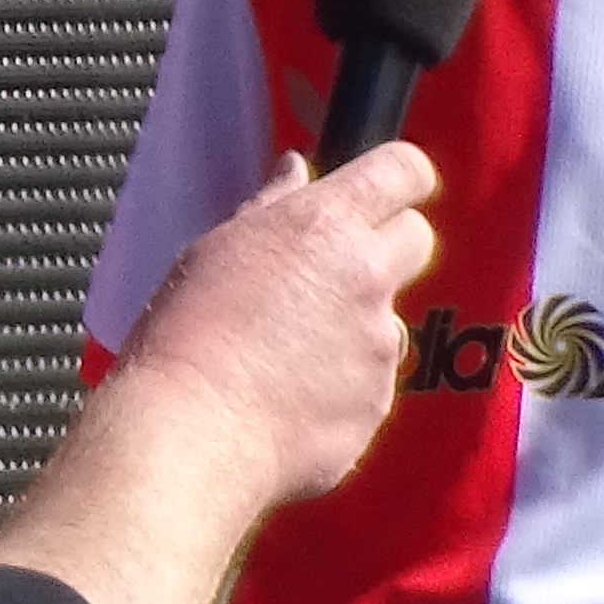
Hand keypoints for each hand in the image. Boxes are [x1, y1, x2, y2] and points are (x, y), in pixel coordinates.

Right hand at [109, 134, 443, 512]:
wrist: (190, 433)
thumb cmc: (186, 338)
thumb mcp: (215, 251)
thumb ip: (271, 206)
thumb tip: (297, 170)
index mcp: (324, 224)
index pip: (403, 170)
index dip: (400, 178)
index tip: (386, 193)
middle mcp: (366, 276)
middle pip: (417, 239)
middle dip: (387, 248)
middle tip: (332, 275)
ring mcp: (378, 344)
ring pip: (387, 320)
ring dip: (354, 329)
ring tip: (286, 357)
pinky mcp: (377, 402)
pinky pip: (371, 383)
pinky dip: (342, 388)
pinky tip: (289, 400)